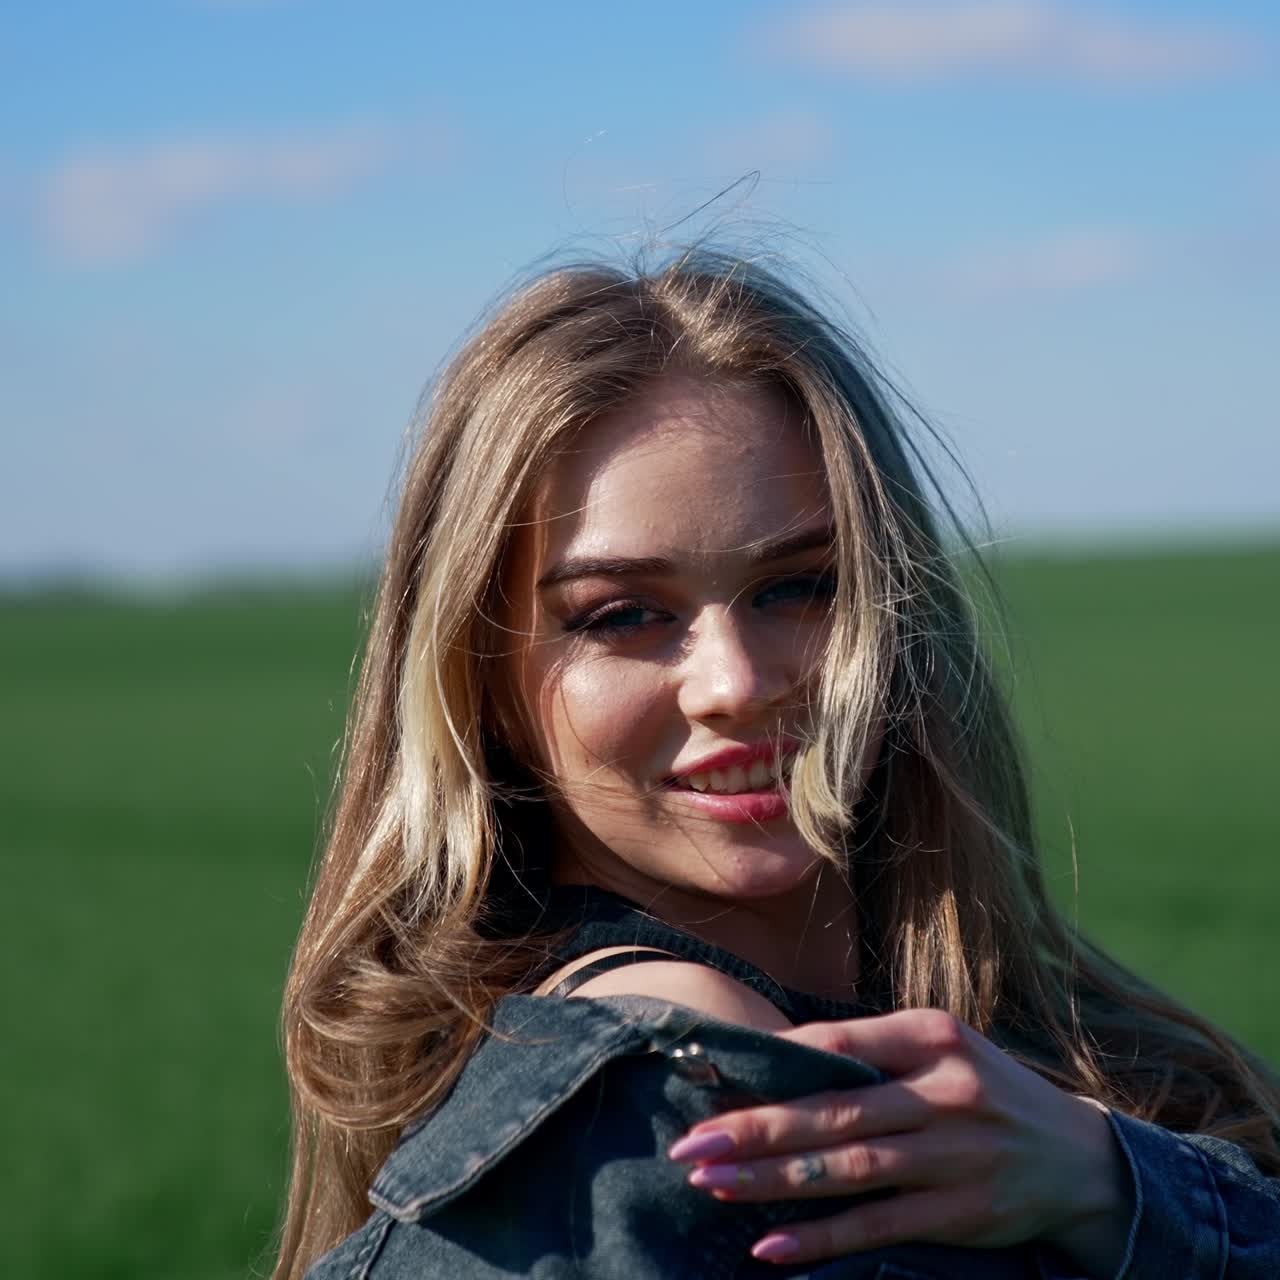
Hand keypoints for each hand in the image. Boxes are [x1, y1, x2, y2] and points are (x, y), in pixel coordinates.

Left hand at [667, 1009, 1134, 1272]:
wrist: (1080, 1159)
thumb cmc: (985, 1091)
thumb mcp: (941, 1049)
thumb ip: (872, 1052)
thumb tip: (778, 1060)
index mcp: (931, 1036)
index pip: (837, 1045)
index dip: (773, 1064)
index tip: (713, 1078)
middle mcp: (943, 1091)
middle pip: (832, 1112)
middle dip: (755, 1129)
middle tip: (692, 1143)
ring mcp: (953, 1156)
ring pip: (846, 1169)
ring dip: (772, 1180)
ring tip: (712, 1184)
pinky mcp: (960, 1213)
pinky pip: (877, 1226)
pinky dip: (821, 1237)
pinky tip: (771, 1244)